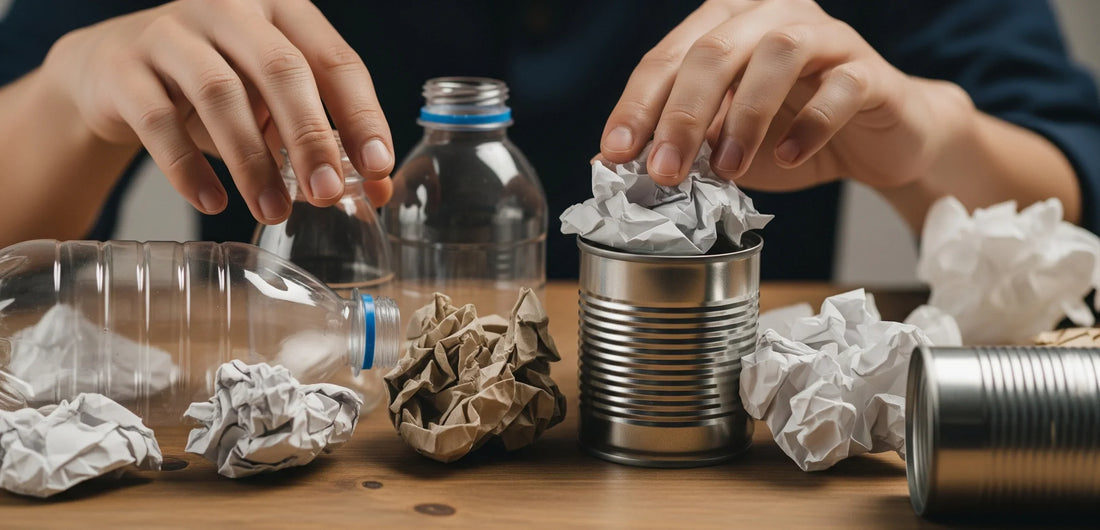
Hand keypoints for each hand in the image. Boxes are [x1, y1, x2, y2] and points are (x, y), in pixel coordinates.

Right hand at [41, 0, 394, 222]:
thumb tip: (379, 195)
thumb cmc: (213, 87)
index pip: (335, 60)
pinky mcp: (124, 67)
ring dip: (252, 161)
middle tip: (327, 193)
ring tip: (274, 211)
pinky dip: (188, 168)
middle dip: (310, 136)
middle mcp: (230, 8)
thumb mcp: (272, 105)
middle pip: (281, 70)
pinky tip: (213, 202)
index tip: (378, 167)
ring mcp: (172, 32)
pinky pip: (159, 120)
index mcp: (282, 10)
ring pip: (221, 94)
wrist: (112, 70)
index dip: (362, 115)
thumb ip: (324, 140)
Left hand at [600, 0, 969, 192]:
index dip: (637, 105)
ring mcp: (825, 38)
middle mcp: (772, 16)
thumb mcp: (721, 143)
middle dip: (681, 114)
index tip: (614, 153)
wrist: (877, 142)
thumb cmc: (790, 133)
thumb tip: (607, 165)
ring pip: (778, 54)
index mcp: (725, 25)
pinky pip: (840, 86)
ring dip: (744, 116)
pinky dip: (811, 123)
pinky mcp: (868, 70)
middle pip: (715, 49)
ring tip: (726, 168)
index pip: (667, 57)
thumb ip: (676, 144)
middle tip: (665, 171)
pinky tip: (788, 157)